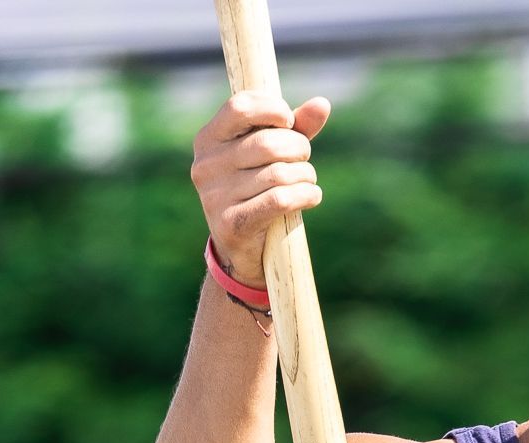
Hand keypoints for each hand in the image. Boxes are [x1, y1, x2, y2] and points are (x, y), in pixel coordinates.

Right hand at [191, 90, 329, 287]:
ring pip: (278, 174)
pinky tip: (313, 196)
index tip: (289, 122)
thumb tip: (322, 104)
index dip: (273, 109)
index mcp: (207, 139)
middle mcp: (206, 166)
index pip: (240, 106)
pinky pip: (279, 200)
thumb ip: (293, 128)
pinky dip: (305, 195)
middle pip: (267, 143)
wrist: (241, 252)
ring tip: (308, 180)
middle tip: (304, 158)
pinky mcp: (232, 224)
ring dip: (305, 175)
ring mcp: (215, 197)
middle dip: (298, 148)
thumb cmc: (257, 192)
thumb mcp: (269, 156)